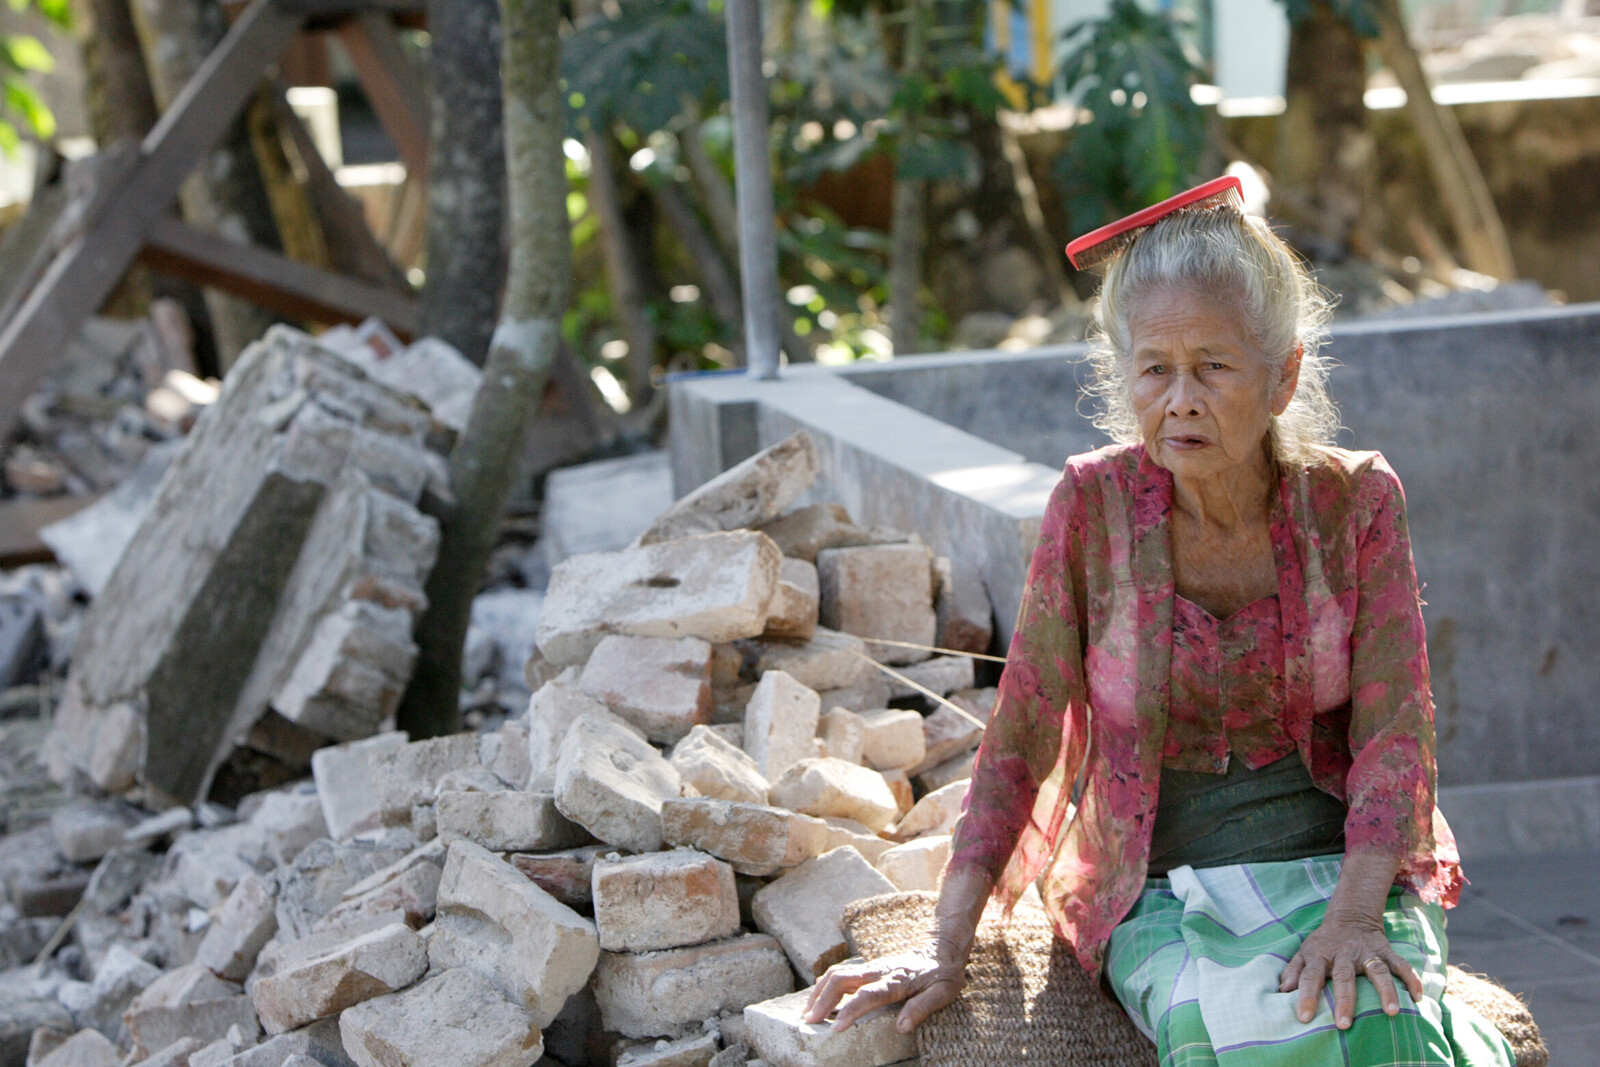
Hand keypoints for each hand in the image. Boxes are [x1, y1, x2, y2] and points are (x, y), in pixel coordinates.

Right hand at [803, 942, 966, 1033]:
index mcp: (896, 981)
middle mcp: (878, 971)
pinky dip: (825, 985)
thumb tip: (901, 1027)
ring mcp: (871, 967)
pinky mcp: (868, 968)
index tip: (835, 1028)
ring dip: (819, 991)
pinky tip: (819, 999)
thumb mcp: (942, 994)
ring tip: (808, 1013)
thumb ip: (921, 1009)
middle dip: (822, 1000)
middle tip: (809, 1022)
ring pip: (837, 973)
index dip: (849, 1011)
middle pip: (841, 979)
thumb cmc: (942, 975)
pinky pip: (841, 973)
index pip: (867, 995)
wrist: (941, 949)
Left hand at [1278, 913, 1423, 1029]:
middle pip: (1343, 977)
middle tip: (1343, 1024)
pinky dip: (1411, 978)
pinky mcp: (1385, 951)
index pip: (1310, 977)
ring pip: (1377, 971)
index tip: (1303, 1018)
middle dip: (1344, 1001)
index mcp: (1320, 956)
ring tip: (1392, 1012)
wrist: (1350, 916)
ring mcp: (1366, 952)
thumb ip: (1293, 971)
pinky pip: (1401, 964)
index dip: (1306, 996)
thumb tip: (1281, 991)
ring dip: (1386, 991)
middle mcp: (1343, 954)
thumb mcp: (1304, 952)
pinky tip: (1418, 996)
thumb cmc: (1323, 942)